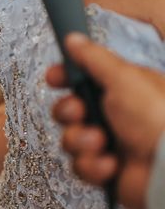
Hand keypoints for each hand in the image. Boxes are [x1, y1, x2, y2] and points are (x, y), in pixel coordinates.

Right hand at [48, 33, 164, 208]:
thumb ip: (94, 58)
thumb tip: (73, 38)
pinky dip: (93, 166)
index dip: (64, 78)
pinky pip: (81, 166)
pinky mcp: (105, 169)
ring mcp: (109, 143)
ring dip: (81, 142)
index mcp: (121, 89)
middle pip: (68, 110)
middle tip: (80, 113)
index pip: (83, 79)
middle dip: (68, 113)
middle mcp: (113, 115)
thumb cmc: (157, 118)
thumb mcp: (124, 78)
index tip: (54, 77)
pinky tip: (112, 164)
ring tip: (101, 143)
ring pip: (70, 140)